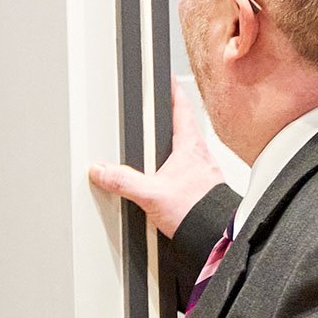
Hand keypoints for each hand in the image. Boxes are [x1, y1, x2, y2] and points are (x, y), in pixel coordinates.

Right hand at [88, 84, 225, 238]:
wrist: (215, 236)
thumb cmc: (197, 211)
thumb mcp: (150, 194)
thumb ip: (123, 181)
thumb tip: (102, 170)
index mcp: (190, 147)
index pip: (182, 108)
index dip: (173, 92)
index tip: (166, 80)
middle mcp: (200, 156)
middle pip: (181, 129)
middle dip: (166, 122)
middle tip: (153, 115)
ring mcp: (202, 173)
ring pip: (183, 153)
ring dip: (169, 152)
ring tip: (152, 157)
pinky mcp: (201, 190)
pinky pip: (184, 174)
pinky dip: (173, 174)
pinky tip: (162, 187)